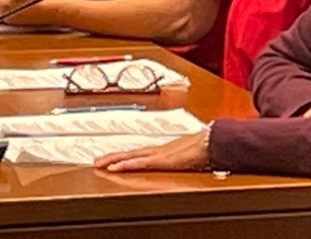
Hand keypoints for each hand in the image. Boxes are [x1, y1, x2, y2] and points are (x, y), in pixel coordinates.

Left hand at [95, 131, 209, 172]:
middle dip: (114, 156)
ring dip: (115, 159)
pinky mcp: (161, 160)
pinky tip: (115, 167)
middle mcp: (159, 149)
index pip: (140, 152)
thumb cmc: (206, 146)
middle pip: (132, 151)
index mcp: (165, 149)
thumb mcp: (191, 153)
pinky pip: (140, 162)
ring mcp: (159, 153)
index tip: (115, 158)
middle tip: (97, 160)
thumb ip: (184, 154)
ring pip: (131, 155)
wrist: (213, 141)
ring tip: (100, 163)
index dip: (126, 154)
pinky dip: (127, 164)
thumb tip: (186, 156)